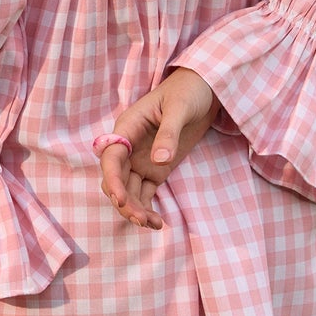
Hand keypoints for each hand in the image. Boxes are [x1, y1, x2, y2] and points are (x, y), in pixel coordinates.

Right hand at [98, 67, 216, 229]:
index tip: (121, 199)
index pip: (110, 158)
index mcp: (127, 127)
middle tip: (142, 219)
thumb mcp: (179, 108)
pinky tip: (158, 223)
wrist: (204, 90)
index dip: (112, 180)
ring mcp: (141, 160)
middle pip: (115, 179)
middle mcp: (129, 147)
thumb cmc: (187, 91)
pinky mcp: (156, 170)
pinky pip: (145, 193)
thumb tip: (159, 161)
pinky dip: (147, 208)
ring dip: (135, 209)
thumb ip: (168, 133)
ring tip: (153, 224)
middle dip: (123, 201)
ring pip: (128, 190)